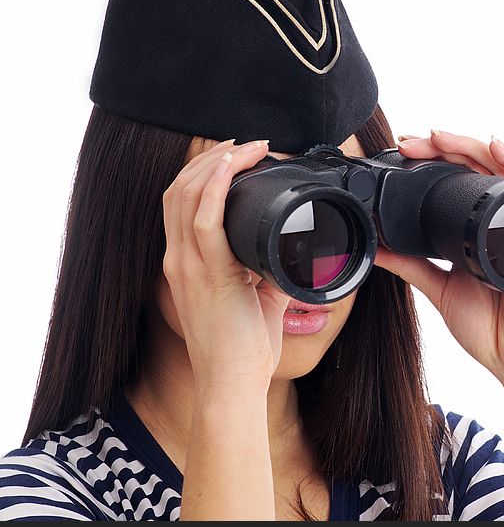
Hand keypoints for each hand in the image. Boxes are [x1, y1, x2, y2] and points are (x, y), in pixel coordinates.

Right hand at [161, 138, 290, 394]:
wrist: (233, 383)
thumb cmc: (244, 346)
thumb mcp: (261, 297)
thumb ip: (273, 268)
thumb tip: (301, 249)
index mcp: (186, 262)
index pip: (181, 203)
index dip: (203, 172)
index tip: (234, 155)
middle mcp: (178, 259)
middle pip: (178, 189)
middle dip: (208, 158)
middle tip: (241, 143)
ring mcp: (187, 266)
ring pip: (185, 196)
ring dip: (215, 164)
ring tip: (244, 147)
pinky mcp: (206, 275)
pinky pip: (202, 220)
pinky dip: (215, 187)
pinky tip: (232, 166)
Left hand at [373, 130, 503, 386]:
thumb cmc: (488, 327)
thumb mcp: (439, 287)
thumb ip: (410, 264)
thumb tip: (376, 246)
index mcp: (477, 228)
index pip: (457, 180)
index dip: (432, 161)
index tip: (401, 153)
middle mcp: (500, 219)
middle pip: (475, 167)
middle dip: (441, 147)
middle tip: (409, 142)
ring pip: (498, 167)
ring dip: (468, 146)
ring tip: (437, 136)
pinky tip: (494, 145)